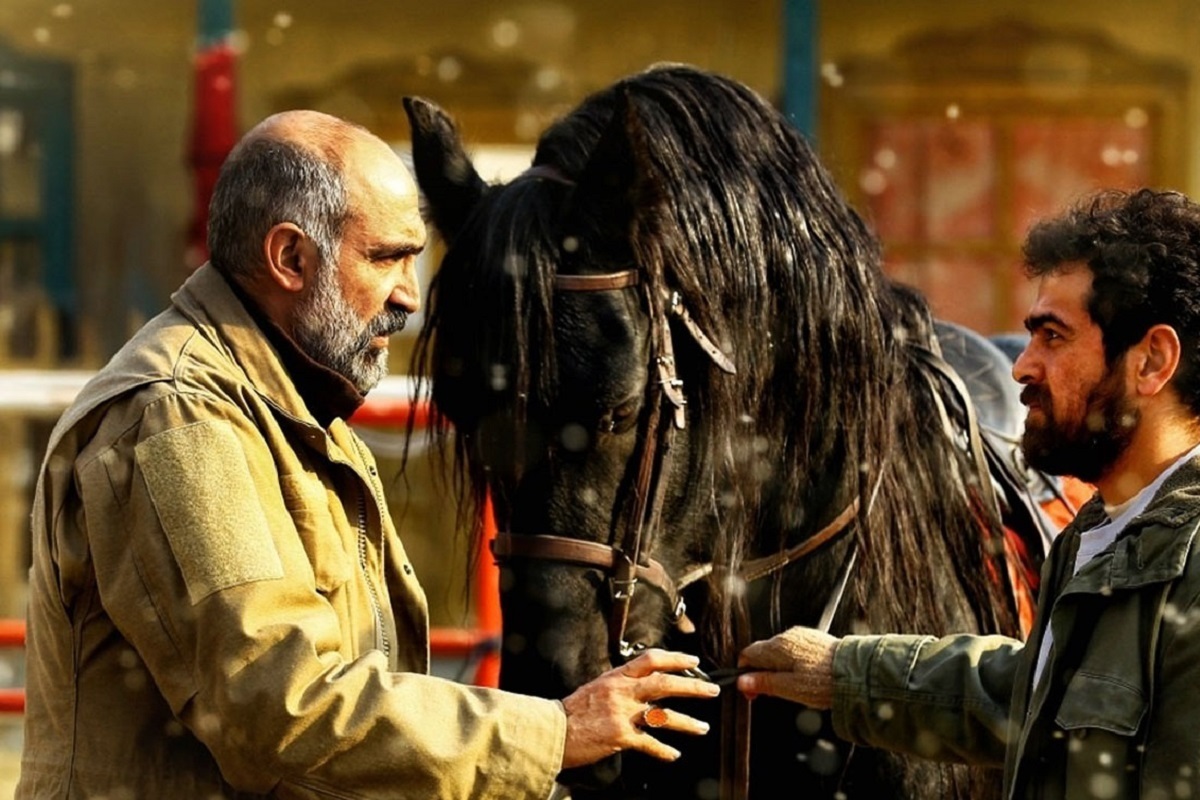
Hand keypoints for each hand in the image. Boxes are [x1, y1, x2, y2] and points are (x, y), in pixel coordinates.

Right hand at [560, 648, 719, 768]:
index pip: (651, 659)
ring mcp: (622, 714)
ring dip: (687, 722)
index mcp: (617, 676)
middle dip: (692, 686)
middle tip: (711, 690)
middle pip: (665, 684)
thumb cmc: (573, 710)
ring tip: (702, 728)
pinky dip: (663, 750)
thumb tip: (643, 681)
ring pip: (663, 715)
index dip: (675, 658)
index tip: (693, 660)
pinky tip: (673, 754)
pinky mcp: (619, 737)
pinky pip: (649, 743)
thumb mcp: (597, 686)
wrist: (553, 730)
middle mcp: (622, 692)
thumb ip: (621, 683)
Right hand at [736, 626, 838, 707]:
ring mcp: (802, 636)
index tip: (752, 692)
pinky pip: (795, 651)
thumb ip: (764, 683)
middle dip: (763, 674)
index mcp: (777, 647)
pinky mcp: (814, 640)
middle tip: (771, 694)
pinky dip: (793, 664)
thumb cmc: (825, 681)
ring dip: (778, 669)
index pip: (748, 655)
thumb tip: (742, 681)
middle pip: (763, 654)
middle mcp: (787, 636)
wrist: (857, 671)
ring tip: (791, 689)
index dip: (746, 675)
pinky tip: (804, 678)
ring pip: (779, 653)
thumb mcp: (789, 688)